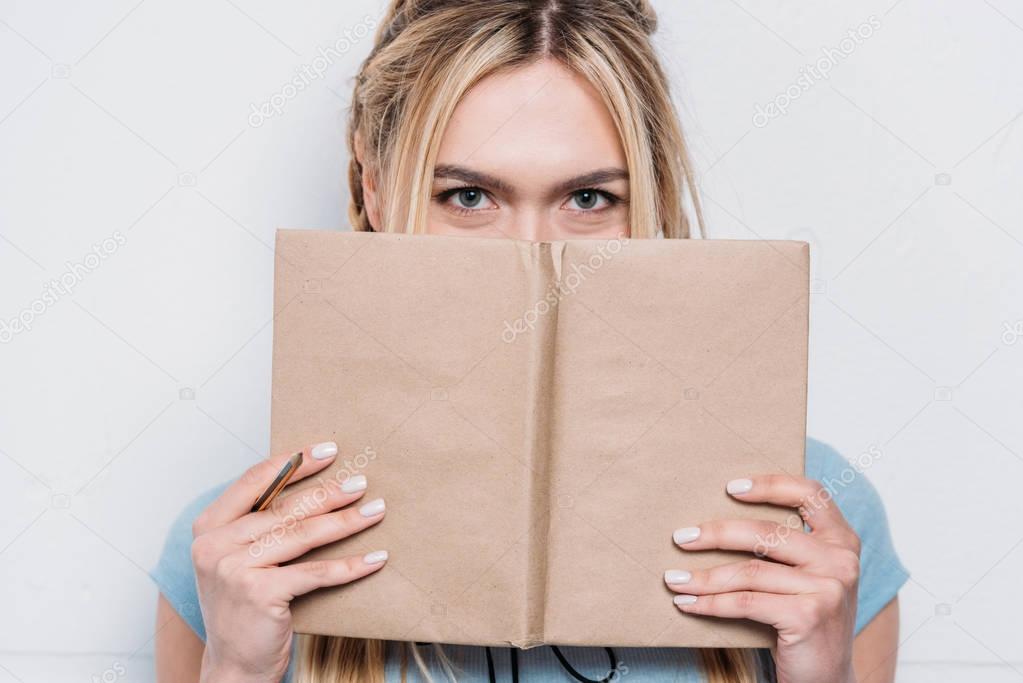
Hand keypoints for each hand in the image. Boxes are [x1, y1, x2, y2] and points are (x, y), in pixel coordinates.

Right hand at [190, 442, 387, 682]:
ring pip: (303, 535)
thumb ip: (260, 524)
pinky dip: (350, 565)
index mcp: (209, 527)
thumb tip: (312, 486)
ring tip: (375, 510)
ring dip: (346, 522)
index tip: (326, 450)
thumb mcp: (239, 559)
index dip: (293, 463)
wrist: (233, 667)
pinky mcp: (259, 593)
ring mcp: (234, 569)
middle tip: (361, 482)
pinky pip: (315, 572)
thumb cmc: (243, 608)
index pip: (254, 481)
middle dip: (329, 492)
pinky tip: (375, 558)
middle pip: (285, 508)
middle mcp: (215, 545)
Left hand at [665, 474, 859, 682]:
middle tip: (681, 538)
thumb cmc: (806, 621)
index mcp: (842, 541)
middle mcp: (840, 560)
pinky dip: (710, 603)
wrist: (828, 679)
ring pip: (749, 571)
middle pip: (766, 533)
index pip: (810, 494)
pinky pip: (745, 602)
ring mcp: (828, 588)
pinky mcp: (808, 616)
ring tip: (674, 579)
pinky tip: (688, 603)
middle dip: (716, 533)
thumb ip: (787, 547)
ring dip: (703, 577)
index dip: (770, 484)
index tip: (730, 487)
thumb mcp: (809, 576)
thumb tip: (719, 521)